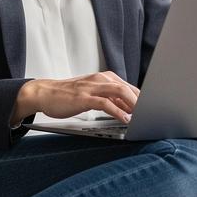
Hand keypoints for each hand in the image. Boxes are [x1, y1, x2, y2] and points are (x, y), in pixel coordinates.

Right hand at [11, 72, 139, 125]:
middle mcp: (100, 79)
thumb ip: (110, 100)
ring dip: (133, 105)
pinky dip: (117, 111)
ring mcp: (92, 87)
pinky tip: (125, 119)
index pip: (129, 87)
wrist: (45, 93)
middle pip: (128, 89)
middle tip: (151, 115)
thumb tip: (129, 109)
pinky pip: (105, 103)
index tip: (152, 110)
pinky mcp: (84, 97)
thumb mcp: (92, 95)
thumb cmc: (68, 95)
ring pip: (119, 92)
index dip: (142, 99)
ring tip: (142, 117)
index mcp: (104, 77)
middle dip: (142, 102)